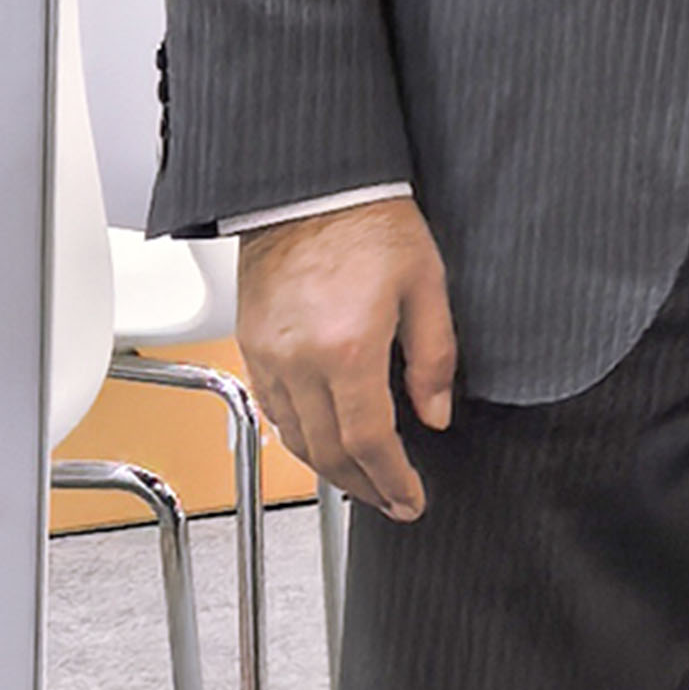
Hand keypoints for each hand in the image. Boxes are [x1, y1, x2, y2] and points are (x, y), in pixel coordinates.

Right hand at [237, 196, 457, 520]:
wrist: (309, 187)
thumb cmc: (373, 223)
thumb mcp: (427, 285)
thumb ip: (434, 357)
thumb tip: (436, 416)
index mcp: (348, 349)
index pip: (369, 440)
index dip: (392, 480)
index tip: (411, 500)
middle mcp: (299, 362)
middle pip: (327, 452)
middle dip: (363, 487)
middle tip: (392, 502)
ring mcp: (268, 356)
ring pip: (293, 438)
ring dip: (329, 469)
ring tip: (365, 480)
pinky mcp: (251, 346)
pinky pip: (271, 409)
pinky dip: (299, 436)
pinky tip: (324, 440)